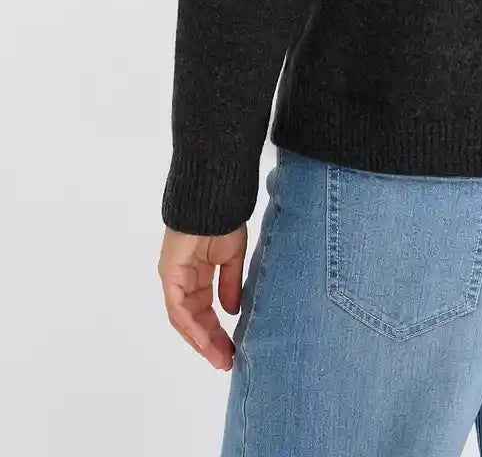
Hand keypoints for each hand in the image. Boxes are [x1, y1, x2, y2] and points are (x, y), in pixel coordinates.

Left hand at [158, 223, 246, 369]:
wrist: (214, 199)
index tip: (232, 350)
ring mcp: (174, 279)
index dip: (217, 332)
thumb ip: (230, 284)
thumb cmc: (223, 221)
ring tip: (219, 358)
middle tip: (227, 362)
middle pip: (193, 320)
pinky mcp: (170, 275)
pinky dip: (191, 326)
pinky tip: (205, 340)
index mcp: (197, 275)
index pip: (204, 311)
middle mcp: (182, 280)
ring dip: (201, 340)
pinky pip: (178, 308)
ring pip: (184, 319)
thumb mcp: (232, 257)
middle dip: (210, 342)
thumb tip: (232, 311)